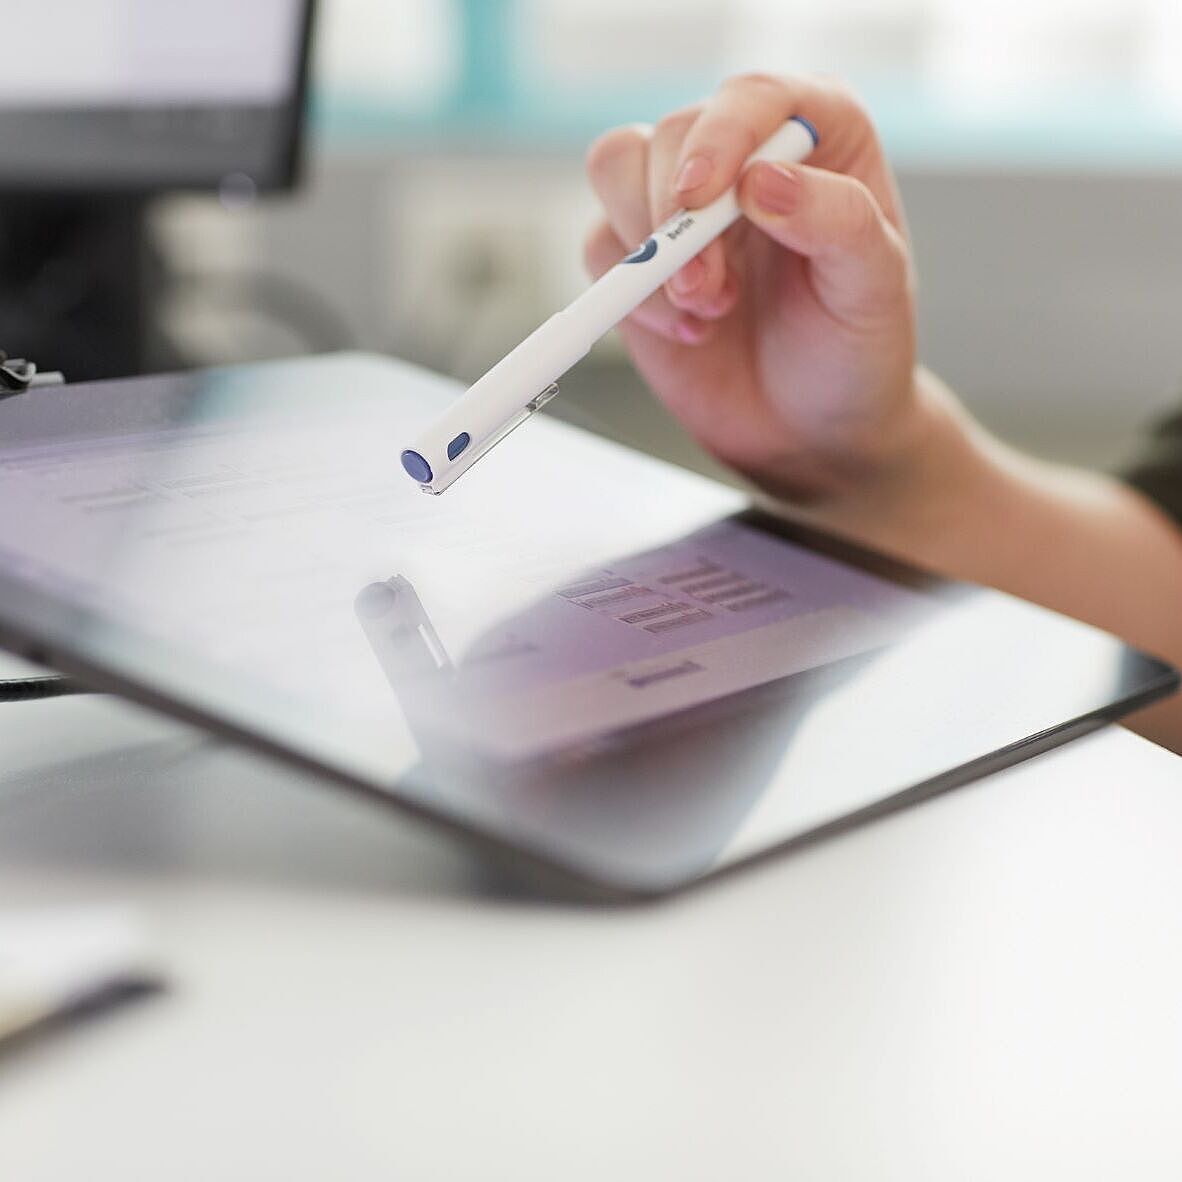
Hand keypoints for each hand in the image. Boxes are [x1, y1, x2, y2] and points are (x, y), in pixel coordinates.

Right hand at [584, 74, 920, 501]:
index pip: (752, 97)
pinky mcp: (640, 261)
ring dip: (646, 248)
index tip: (702, 196)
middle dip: (676, 219)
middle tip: (711, 291)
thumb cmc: (856, 352)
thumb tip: (763, 179)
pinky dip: (629, 295)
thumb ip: (836, 220)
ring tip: (705, 310)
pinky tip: (687, 331)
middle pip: (669, 135)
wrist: (812, 432)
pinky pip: (599, 246)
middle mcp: (743, 160)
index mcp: (818, 140)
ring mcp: (685, 209)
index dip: (719, 135)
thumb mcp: (873, 289)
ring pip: (617, 171)